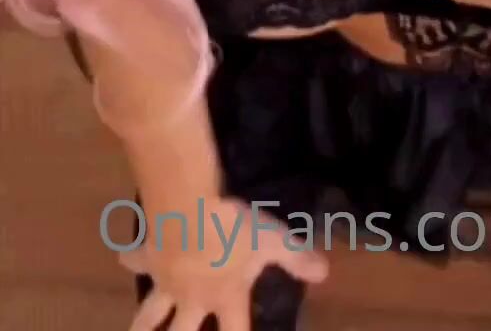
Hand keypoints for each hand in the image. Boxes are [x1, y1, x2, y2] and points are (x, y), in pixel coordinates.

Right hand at [118, 195, 328, 330]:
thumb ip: (296, 257)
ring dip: (142, 327)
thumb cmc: (233, 229)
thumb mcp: (273, 240)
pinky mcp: (149, 258)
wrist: (187, 213)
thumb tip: (324, 272)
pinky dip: (130, 260)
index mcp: (225, 297)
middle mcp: (193, 299)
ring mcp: (166, 282)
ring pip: (149, 315)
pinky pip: (136, 261)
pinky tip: (123, 258)